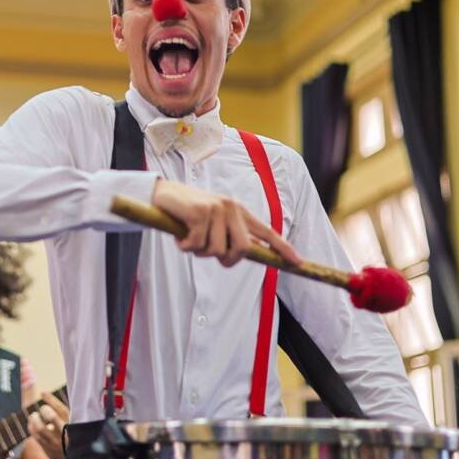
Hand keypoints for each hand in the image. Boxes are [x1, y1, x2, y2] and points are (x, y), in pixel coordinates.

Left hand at [27, 392, 68, 458]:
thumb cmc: (72, 433)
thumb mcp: (72, 420)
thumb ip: (58, 408)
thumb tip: (42, 392)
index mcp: (73, 424)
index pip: (61, 408)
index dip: (50, 399)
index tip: (42, 393)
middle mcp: (65, 434)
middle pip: (51, 417)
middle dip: (44, 410)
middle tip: (43, 409)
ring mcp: (56, 443)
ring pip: (39, 428)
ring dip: (34, 419)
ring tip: (34, 416)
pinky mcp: (48, 450)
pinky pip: (35, 437)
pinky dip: (32, 428)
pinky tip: (32, 424)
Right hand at [151, 179, 300, 267]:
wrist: (161, 195)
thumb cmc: (186, 213)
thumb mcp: (213, 223)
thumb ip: (229, 236)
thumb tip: (244, 253)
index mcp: (238, 211)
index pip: (267, 232)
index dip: (283, 249)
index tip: (298, 263)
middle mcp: (231, 208)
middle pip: (243, 249)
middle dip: (226, 259)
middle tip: (207, 253)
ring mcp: (216, 209)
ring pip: (217, 250)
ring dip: (199, 252)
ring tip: (189, 239)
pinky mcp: (200, 212)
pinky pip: (197, 245)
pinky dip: (185, 247)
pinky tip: (179, 236)